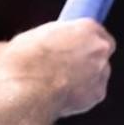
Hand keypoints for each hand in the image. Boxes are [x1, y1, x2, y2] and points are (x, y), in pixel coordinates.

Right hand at [0, 18, 114, 116]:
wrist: (24, 91)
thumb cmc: (23, 62)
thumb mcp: (29, 38)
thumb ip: (46, 39)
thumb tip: (36, 45)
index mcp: (84, 28)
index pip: (95, 31)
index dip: (83, 40)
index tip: (73, 45)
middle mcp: (98, 48)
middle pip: (100, 52)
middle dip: (86, 58)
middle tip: (65, 65)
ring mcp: (100, 72)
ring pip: (98, 73)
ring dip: (85, 77)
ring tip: (60, 83)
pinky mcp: (97, 94)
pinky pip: (93, 93)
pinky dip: (82, 95)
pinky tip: (63, 96)